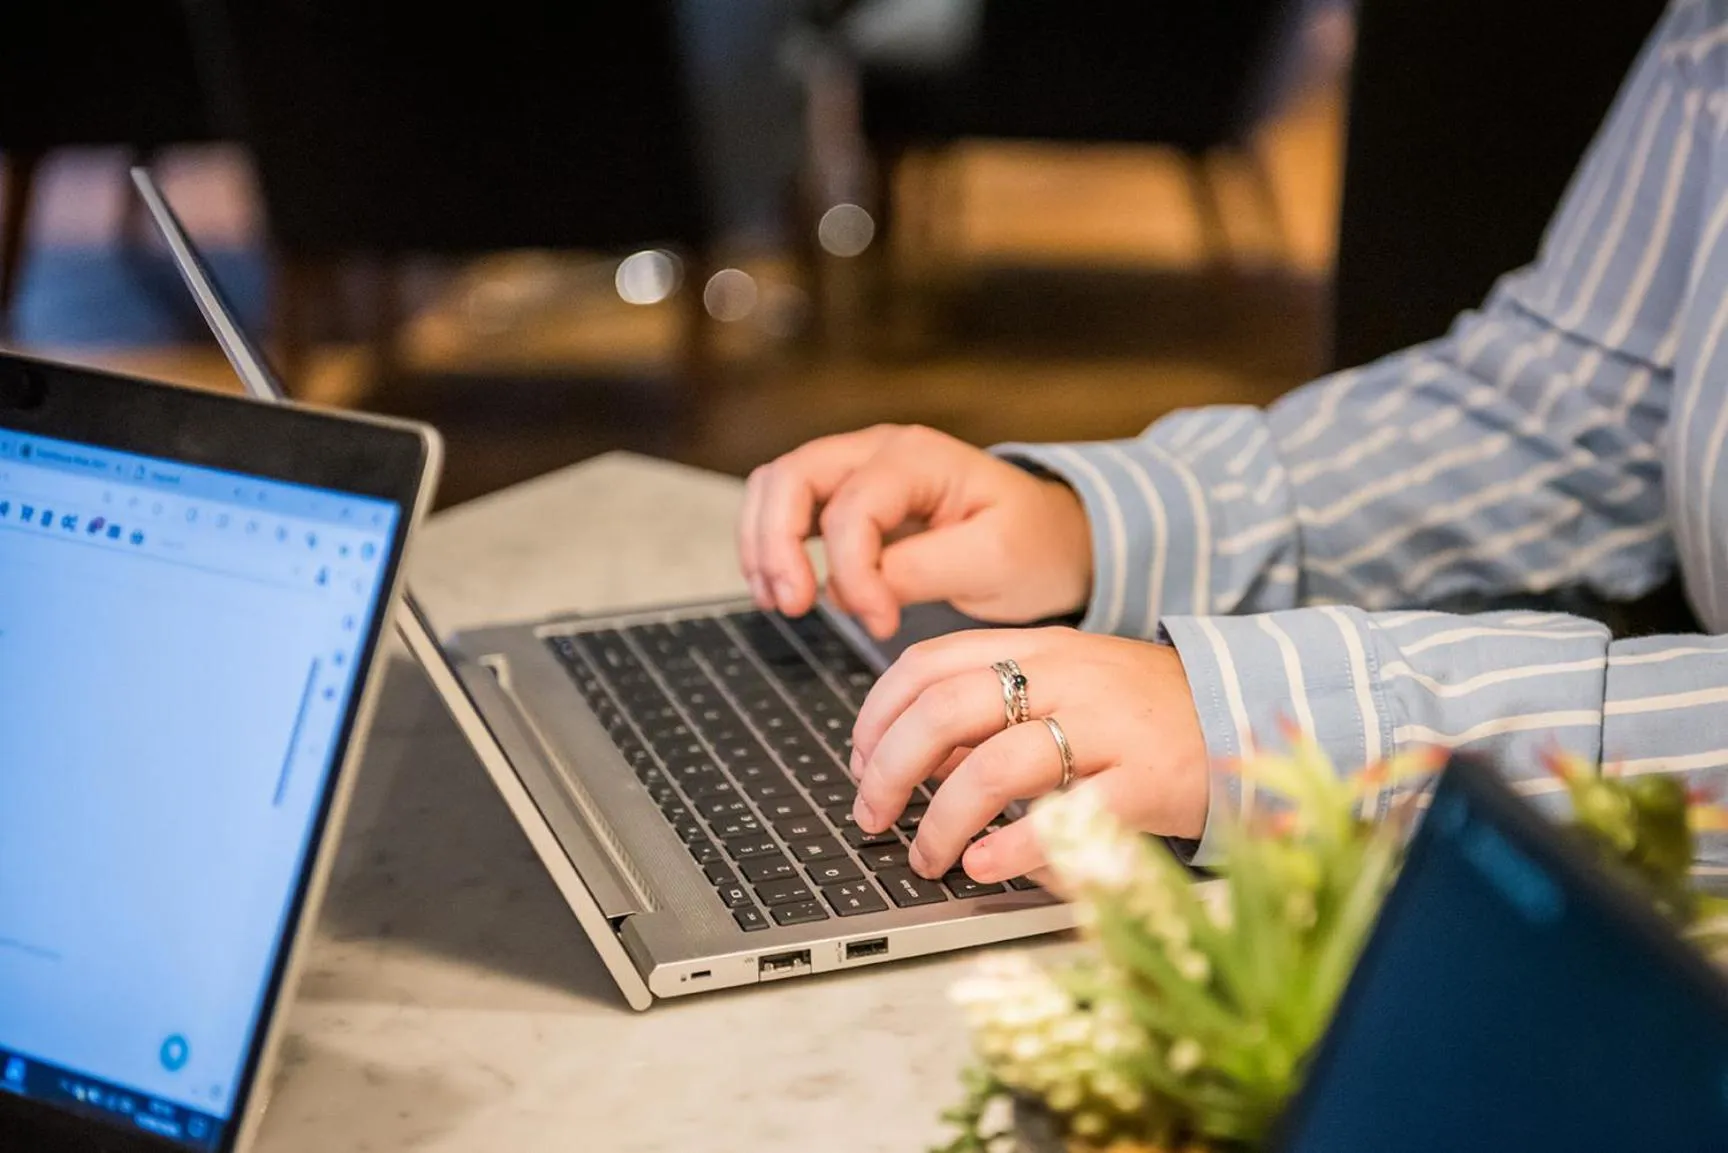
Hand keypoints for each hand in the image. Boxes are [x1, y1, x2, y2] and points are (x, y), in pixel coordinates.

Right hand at [737, 424, 1091, 638]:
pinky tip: (782, 591)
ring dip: (763, 544)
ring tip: (780, 602)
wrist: (1049, 537)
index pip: (855, 507)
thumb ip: (922, 571)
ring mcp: (857, 468)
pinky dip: (770, 546)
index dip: (852, 569)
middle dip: (778, 544)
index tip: (879, 623)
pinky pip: (785, 507)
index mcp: (919, 457)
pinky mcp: (846, 497)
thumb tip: (854, 589)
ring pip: (775, 486)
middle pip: (791, 476)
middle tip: (794, 607)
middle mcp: (878, 450)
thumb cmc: (1029, 544)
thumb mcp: (993, 561)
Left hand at [849, 627, 1209, 881]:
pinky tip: (985, 867)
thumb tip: (906, 750)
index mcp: (1037, 648)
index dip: (877, 715)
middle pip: (947, 709)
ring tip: (927, 856)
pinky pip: (1067, 815)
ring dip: (942, 820)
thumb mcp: (1064, 684)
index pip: (929, 664)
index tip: (858, 760)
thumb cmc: (1141, 710)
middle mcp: (1066, 677)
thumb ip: (991, 709)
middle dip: (889, 769)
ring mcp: (1107, 728)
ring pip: (996, 764)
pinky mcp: (1146, 782)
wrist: (1245, 713)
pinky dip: (1013, 847)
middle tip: (870, 815)